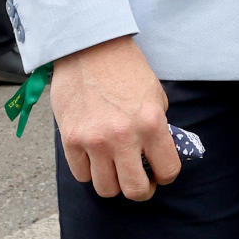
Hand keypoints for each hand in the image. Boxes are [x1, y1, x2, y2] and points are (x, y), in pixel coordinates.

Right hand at [51, 35, 179, 200]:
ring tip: (115, 168)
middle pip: (135, 191)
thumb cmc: (126, 68)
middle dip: (141, 189)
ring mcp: (94, 141)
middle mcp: (124, 137)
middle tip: (140, 180)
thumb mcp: (155, 95)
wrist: (89, 47)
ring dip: (113, 182)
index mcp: (151, 123)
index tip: (160, 171)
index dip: (166, 175)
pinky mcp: (70, 140)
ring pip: (106, 189)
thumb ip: (157, 127)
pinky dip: (90, 171)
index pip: (168, 171)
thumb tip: (156, 156)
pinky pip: (81, 175)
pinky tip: (95, 156)